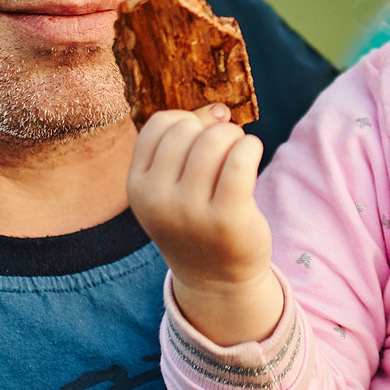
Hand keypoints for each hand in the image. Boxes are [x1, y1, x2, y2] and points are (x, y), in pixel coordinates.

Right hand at [129, 105, 280, 344]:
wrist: (217, 280)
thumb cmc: (197, 220)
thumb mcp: (174, 184)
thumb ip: (188, 141)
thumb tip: (219, 110)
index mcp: (137, 187)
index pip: (159, 124)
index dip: (187, 122)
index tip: (202, 140)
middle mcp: (157, 200)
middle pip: (187, 130)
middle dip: (212, 131)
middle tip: (225, 154)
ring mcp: (190, 212)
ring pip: (215, 140)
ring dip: (234, 139)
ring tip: (239, 156)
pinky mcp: (227, 220)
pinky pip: (241, 158)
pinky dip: (251, 147)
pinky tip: (252, 156)